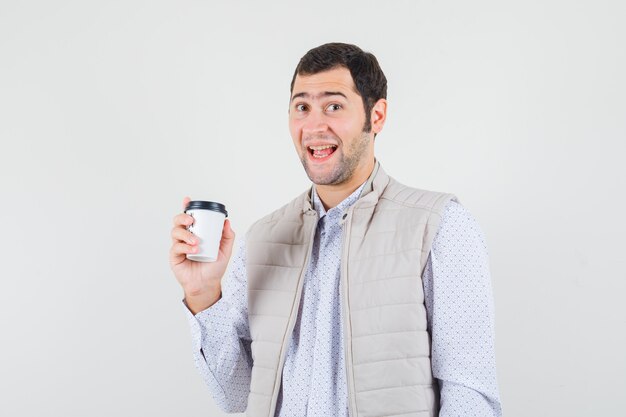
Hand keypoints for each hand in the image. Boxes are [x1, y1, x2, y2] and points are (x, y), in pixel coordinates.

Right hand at [169, 196, 234, 312]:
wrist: (207, 284)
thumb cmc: (214, 267)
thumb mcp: (225, 251)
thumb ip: (228, 236)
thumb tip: (227, 222)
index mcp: (196, 233)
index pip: (189, 218)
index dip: (186, 207)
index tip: (187, 200)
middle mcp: (186, 237)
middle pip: (178, 221)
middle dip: (182, 217)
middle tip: (192, 221)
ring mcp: (179, 246)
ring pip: (175, 232)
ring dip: (186, 235)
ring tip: (197, 242)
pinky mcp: (175, 256)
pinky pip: (176, 247)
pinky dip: (185, 247)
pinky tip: (194, 251)